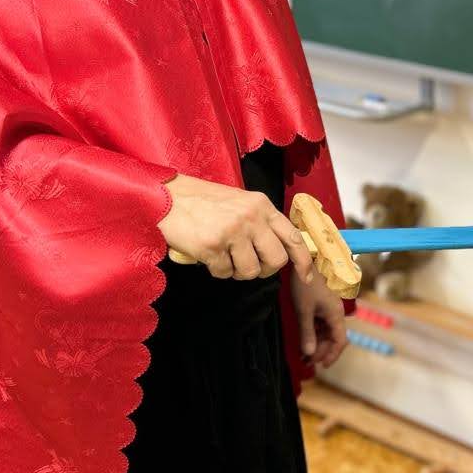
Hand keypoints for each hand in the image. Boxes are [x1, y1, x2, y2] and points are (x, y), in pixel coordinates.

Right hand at [158, 173, 313, 283]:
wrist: (165, 196)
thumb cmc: (200, 200)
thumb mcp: (238, 202)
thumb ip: (259, 221)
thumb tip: (275, 250)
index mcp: (261, 205)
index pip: (293, 237)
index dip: (303, 261)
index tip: (307, 277)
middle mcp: (251, 217)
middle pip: (276, 260)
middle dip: (264, 270)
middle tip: (248, 266)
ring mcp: (232, 232)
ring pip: (250, 271)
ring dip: (236, 271)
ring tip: (223, 257)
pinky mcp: (212, 246)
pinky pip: (224, 273)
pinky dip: (215, 270)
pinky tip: (207, 256)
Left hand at [291, 268, 347, 369]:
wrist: (303, 262)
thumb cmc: (305, 285)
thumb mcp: (304, 311)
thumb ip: (307, 333)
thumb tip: (309, 353)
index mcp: (336, 315)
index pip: (340, 341)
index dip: (332, 355)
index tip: (321, 366)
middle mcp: (335, 313)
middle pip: (333, 338)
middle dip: (321, 352)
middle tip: (307, 362)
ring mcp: (328, 309)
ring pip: (326, 332)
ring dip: (316, 344)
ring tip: (303, 355)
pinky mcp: (321, 306)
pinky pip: (320, 324)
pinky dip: (313, 334)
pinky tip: (304, 340)